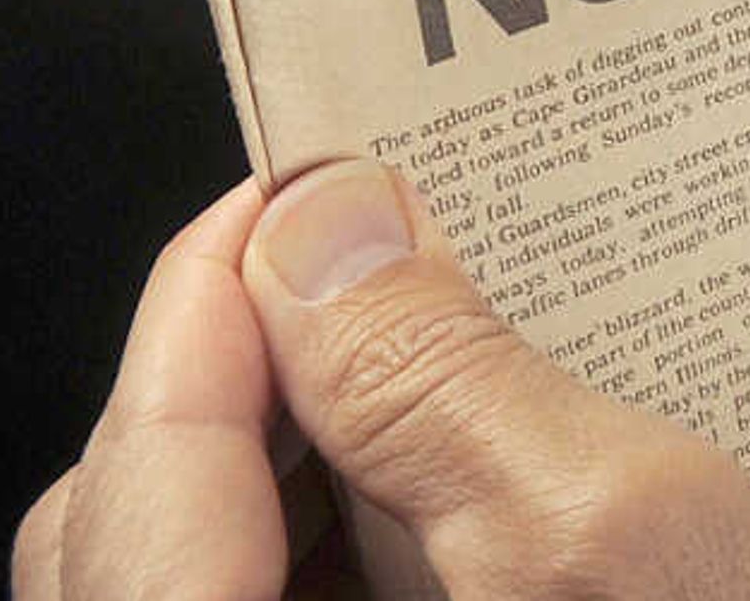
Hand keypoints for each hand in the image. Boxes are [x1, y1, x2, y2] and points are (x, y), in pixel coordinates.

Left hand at [15, 161, 749, 600]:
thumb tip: (319, 231)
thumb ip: (433, 383)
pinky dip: (337, 528)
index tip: (287, 187)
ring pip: (201, 576)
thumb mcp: (615, 522)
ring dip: (290, 445)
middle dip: (235, 374)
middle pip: (134, 542)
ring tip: (411, 338)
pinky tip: (443, 458)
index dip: (195, 310)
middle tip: (353, 245)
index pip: (135, 493)